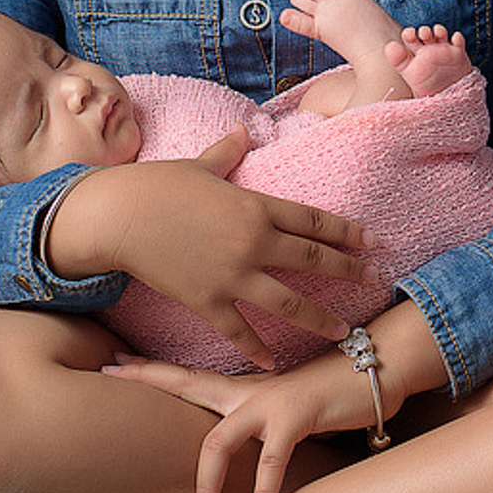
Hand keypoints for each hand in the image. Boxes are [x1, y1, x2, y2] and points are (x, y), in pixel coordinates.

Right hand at [46, 132, 376, 368]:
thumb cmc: (156, 185)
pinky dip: (257, 348)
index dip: (347, 232)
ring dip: (319, 318)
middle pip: (313, 259)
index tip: (374, 241)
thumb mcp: (199, 164)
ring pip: (287, 302)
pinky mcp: (205, 300)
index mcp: (256, 206)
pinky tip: (273, 362)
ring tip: (345, 330)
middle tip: (377, 279)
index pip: (313, 220)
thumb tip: (244, 129)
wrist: (115, 217)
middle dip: (349, 270)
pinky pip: (238, 330)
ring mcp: (230, 274)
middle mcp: (252, 241)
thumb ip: (228, 152)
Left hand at [102, 349, 375, 492]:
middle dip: (150, 381)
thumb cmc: (335, 392)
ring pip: (219, 441)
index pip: (188, 377)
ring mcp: (270, 402)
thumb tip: (241, 450)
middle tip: (111, 376)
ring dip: (207, 485)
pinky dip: (266, 490)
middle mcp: (249, 391)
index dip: (151, 372)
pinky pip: (272, 460)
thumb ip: (261, 425)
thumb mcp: (288, 409)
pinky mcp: (296, 416)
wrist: (378, 368)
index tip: (114, 365)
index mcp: (245, 389)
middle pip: (188, 386)